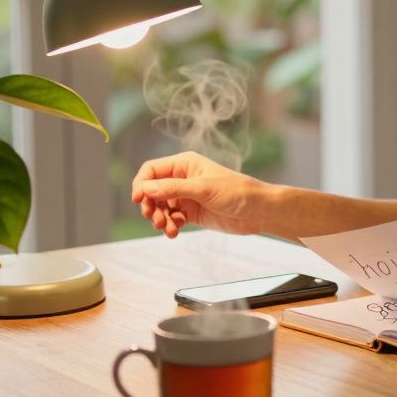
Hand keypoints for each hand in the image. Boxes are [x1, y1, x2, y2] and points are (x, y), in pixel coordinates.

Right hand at [131, 151, 271, 237]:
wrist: (258, 211)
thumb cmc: (236, 192)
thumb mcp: (203, 189)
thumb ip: (173, 188)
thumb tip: (146, 189)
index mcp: (184, 164)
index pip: (151, 170)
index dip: (141, 184)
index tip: (139, 200)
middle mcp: (182, 178)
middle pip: (152, 190)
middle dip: (150, 205)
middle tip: (155, 219)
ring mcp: (186, 196)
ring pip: (160, 207)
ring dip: (159, 218)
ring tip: (168, 228)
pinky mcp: (191, 212)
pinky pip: (171, 218)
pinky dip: (169, 225)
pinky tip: (174, 232)